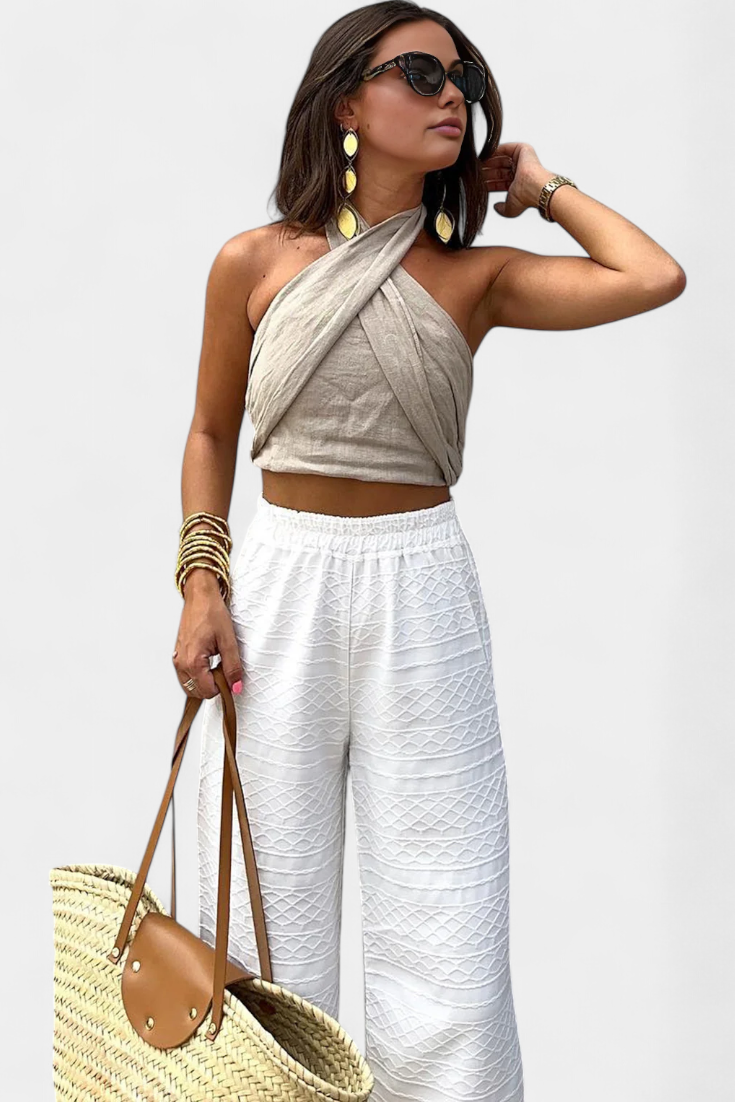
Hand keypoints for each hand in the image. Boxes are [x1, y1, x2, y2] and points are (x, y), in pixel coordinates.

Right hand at [172, 583, 243, 699]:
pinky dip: (197, 676)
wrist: (200, 597)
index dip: (222, 688)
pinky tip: (208, 663)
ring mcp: (177, 659)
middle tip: (224, 670)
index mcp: (193, 661)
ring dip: (204, 683)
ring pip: (189, 686)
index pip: (207, 691)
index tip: (231, 676)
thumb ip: (233, 667)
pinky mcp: (177, 655)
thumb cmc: (211, 613)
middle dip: (212, 687)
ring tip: (216, 665)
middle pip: (196, 693)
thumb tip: (236, 687)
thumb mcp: (228, 641)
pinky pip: (185, 676)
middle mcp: (181, 663)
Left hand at [481, 141, 555, 217]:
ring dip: (489, 161)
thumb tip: (496, 207)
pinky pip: (506, 148)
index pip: (500, 181)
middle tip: (475, 173)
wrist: (535, 188)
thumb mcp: (510, 209)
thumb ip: (502, 209)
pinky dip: (495, 151)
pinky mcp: (523, 150)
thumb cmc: (527, 196)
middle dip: (487, 171)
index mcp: (518, 184)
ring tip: (477, 164)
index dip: (489, 182)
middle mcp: (520, 171)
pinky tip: (485, 156)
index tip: (478, 183)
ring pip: (501, 159)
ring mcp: (522, 160)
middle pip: (499, 169)